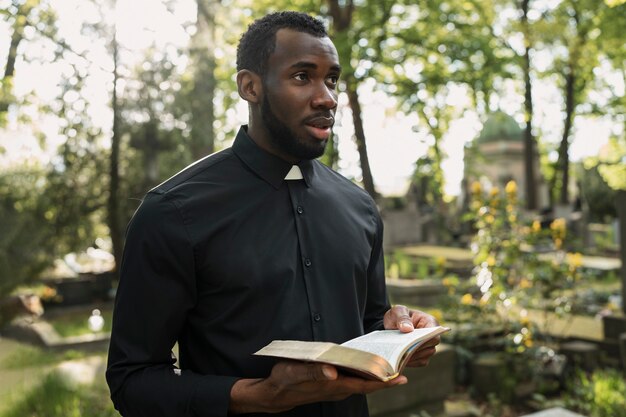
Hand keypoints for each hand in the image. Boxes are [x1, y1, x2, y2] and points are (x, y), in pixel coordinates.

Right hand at [229, 361, 405, 413]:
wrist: (274, 394)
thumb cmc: (285, 381)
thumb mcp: (296, 373)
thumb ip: (314, 372)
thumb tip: (333, 372)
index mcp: (335, 386)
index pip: (366, 384)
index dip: (384, 382)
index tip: (402, 377)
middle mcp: (339, 388)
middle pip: (368, 383)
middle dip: (386, 376)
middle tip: (405, 364)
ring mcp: (336, 388)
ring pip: (361, 381)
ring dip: (376, 374)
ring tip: (392, 362)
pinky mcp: (331, 384)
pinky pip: (353, 379)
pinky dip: (363, 372)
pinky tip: (367, 363)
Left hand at [383, 305, 439, 366]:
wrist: (391, 324)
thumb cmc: (397, 315)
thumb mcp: (397, 311)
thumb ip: (402, 318)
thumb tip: (408, 329)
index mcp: (429, 322)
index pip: (434, 334)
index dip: (425, 340)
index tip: (411, 343)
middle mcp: (432, 336)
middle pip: (430, 348)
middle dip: (416, 351)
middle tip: (402, 352)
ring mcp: (427, 346)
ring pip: (425, 357)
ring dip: (412, 358)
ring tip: (399, 356)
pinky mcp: (422, 355)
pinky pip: (420, 362)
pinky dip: (411, 362)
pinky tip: (400, 360)